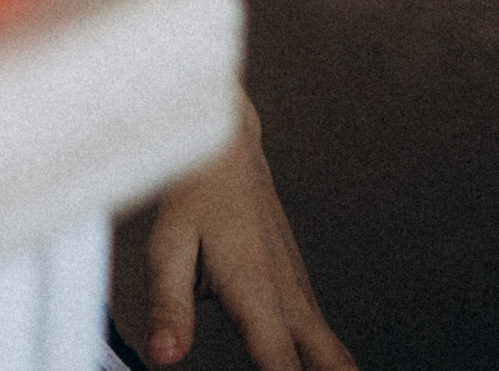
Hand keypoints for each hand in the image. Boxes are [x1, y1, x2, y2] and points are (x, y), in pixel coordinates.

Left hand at [144, 91, 354, 368]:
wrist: (229, 150)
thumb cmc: (198, 194)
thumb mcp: (169, 248)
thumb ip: (169, 307)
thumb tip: (165, 355)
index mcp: (258, 290)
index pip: (281, 366)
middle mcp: (289, 295)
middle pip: (331, 363)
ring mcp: (299, 291)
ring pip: (333, 352)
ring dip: (329, 370)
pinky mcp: (298, 288)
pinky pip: (320, 336)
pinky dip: (323, 360)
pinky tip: (309, 368)